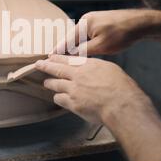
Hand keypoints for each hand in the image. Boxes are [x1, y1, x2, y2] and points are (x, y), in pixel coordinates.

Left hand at [35, 55, 152, 125]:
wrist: (121, 104)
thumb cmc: (122, 88)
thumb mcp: (111, 70)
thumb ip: (98, 68)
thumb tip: (93, 69)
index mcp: (89, 65)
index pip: (69, 59)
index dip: (58, 58)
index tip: (51, 56)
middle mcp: (79, 75)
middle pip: (58, 69)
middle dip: (46, 66)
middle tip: (38, 64)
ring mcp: (74, 89)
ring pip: (56, 84)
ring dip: (50, 83)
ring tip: (46, 83)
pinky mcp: (73, 103)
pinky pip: (60, 99)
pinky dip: (58, 98)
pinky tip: (57, 98)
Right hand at [54, 9, 160, 55]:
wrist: (142, 23)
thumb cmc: (123, 34)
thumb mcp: (102, 46)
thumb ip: (84, 51)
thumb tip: (71, 57)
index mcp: (85, 23)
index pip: (67, 39)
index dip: (58, 50)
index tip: (48, 58)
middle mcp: (87, 19)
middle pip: (72, 38)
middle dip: (65, 50)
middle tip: (54, 61)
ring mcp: (95, 20)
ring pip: (81, 37)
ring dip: (76, 48)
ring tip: (67, 59)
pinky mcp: (102, 23)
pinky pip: (88, 36)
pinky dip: (84, 44)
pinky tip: (83, 52)